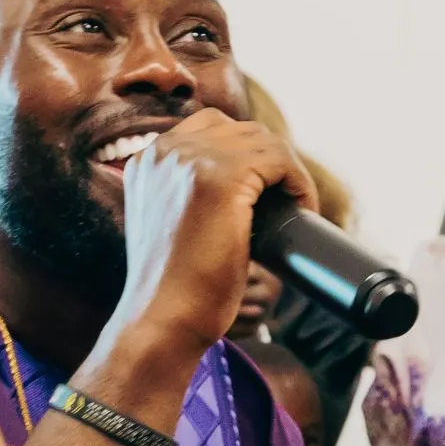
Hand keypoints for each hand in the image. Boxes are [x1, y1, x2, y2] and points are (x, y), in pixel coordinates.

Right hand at [115, 110, 316, 356]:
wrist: (164, 317)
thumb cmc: (173, 283)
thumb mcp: (169, 222)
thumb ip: (186, 191)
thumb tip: (243, 179)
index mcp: (145, 159)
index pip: (209, 128)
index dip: (246, 155)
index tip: (263, 189)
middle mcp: (162, 151)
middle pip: (239, 130)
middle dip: (269, 161)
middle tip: (284, 201)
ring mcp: (189, 159)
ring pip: (263, 141)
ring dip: (287, 172)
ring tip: (294, 207)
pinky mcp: (221, 177)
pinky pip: (280, 159)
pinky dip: (299, 183)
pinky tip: (300, 208)